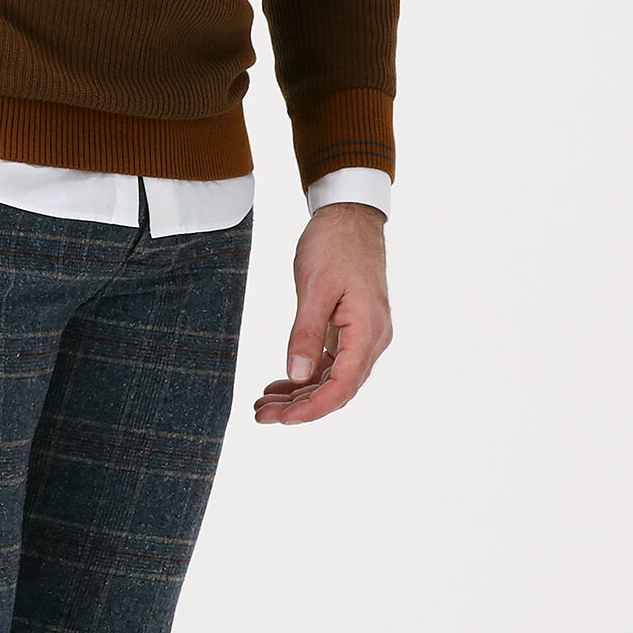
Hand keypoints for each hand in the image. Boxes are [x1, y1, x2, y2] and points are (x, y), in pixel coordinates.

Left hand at [253, 201, 391, 424]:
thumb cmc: (334, 244)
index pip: (342, 386)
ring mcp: (364, 334)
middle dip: (299, 406)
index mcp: (368, 331)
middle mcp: (372, 339)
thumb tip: (298, 375)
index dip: (312, 408)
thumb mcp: (313, 288)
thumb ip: (305, 334)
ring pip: (333, 378)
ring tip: (264, 404)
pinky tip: (280, 383)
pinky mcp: (352, 328)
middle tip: (260, 415)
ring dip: (300, 393)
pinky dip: (307, 374)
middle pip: (337, 388)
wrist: (349, 214)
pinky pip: (332, 362)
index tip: (281, 419)